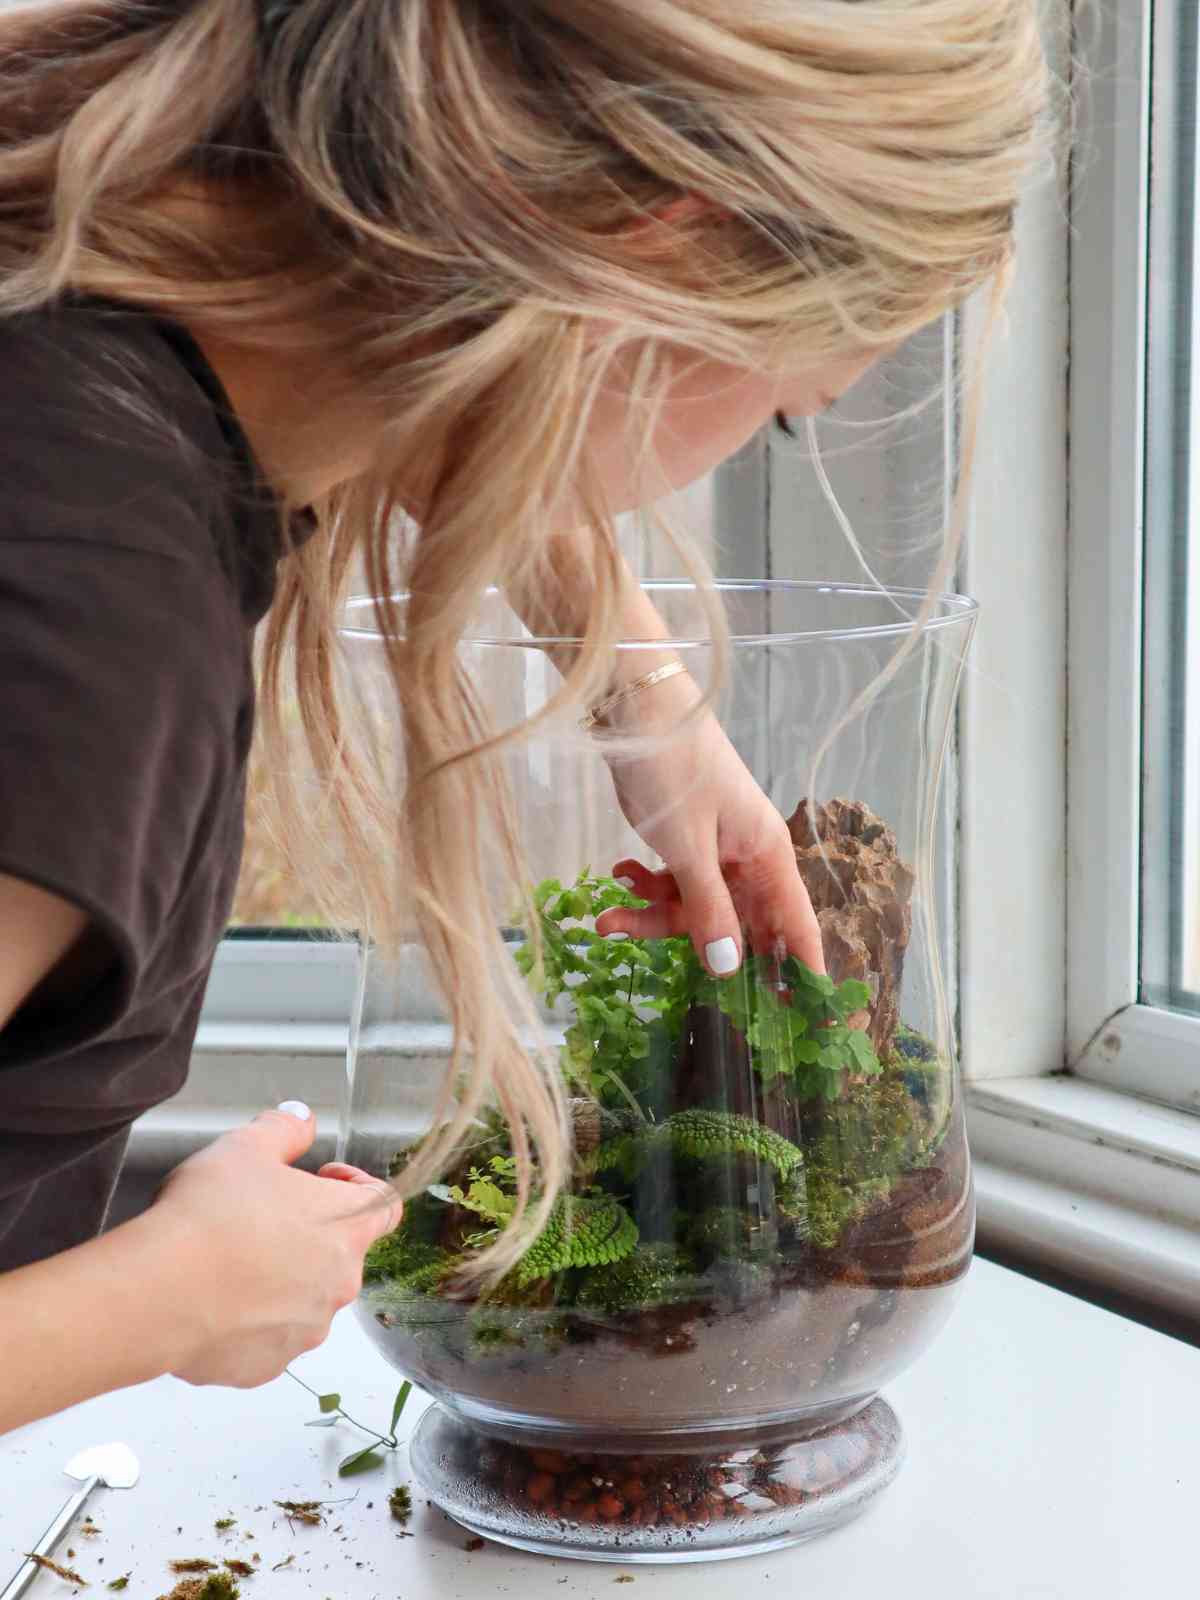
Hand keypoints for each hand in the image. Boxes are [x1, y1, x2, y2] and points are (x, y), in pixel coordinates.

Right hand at [148, 1104, 399, 1387]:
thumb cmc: (206, 1217)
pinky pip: (268, 1336)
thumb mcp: (245, 1146)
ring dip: (280, 1278)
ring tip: (229, 1259)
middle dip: (307, 1232)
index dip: (355, 1185)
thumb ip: (285, 1128)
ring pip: (304, 1297)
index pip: (384, 1203)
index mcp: (346, 1226)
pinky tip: (213, 1300)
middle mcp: (338, 1283)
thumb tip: (302, 1119)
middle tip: (259, 1216)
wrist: (156, 1293)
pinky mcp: (267, 1365)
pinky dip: (249, 1320)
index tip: (320, 1178)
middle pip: (339, 1251)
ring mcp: (305, 1330)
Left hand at [593, 675, 824, 976]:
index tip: (815, 1025)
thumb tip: (729, 969)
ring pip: (695, 906)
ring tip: (606, 920)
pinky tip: (617, 878)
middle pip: (737, 925)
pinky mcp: (685, 835)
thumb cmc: (670, 765)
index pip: (799, 930)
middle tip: (655, 967)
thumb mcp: (686, 846)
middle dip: (693, 945)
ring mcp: (716, 845)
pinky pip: (674, 881)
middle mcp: (750, 854)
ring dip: (652, 917)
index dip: (808, 978)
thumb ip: (707, 908)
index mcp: (768, 855)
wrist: (632, 700)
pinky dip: (646, 887)